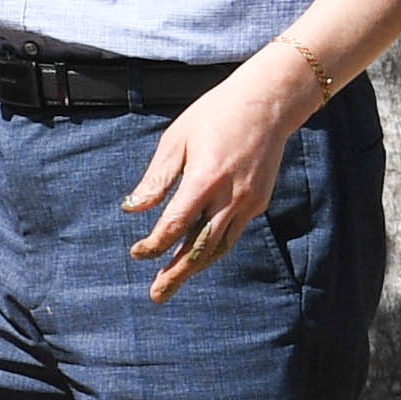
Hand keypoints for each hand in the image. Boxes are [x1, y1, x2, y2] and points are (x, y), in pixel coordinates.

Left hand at [123, 51, 319, 301]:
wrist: (268, 103)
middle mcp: (231, 196)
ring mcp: (249, 201)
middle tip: (156, 296)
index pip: (176, 225)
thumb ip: (156, 179)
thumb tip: (132, 209)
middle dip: (177, 272)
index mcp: (206, 180)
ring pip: (220, 246)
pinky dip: (214, 249)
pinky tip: (197, 258)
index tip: (137, 253)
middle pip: (201, 246)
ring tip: (172, 284)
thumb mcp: (177, 140)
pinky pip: (233, 233)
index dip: (154, 244)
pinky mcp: (258, 201)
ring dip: (196, 268)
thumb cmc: (214, 115)